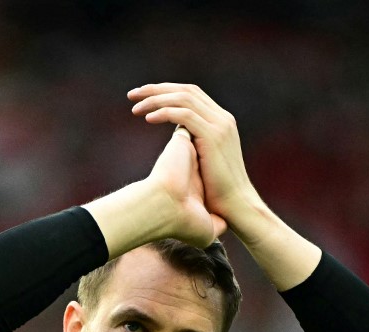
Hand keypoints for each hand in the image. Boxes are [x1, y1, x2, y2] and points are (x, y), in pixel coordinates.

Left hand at [129, 83, 257, 227]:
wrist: (237, 204)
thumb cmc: (219, 189)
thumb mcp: (207, 157)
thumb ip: (196, 139)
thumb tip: (179, 134)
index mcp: (221, 120)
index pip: (191, 93)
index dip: (165, 91)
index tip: (143, 96)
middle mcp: (222, 118)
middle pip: (185, 90)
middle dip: (156, 90)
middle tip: (132, 95)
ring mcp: (219, 125)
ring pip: (183, 99)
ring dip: (156, 100)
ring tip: (135, 109)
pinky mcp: (213, 136)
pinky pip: (184, 115)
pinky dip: (164, 113)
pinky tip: (148, 119)